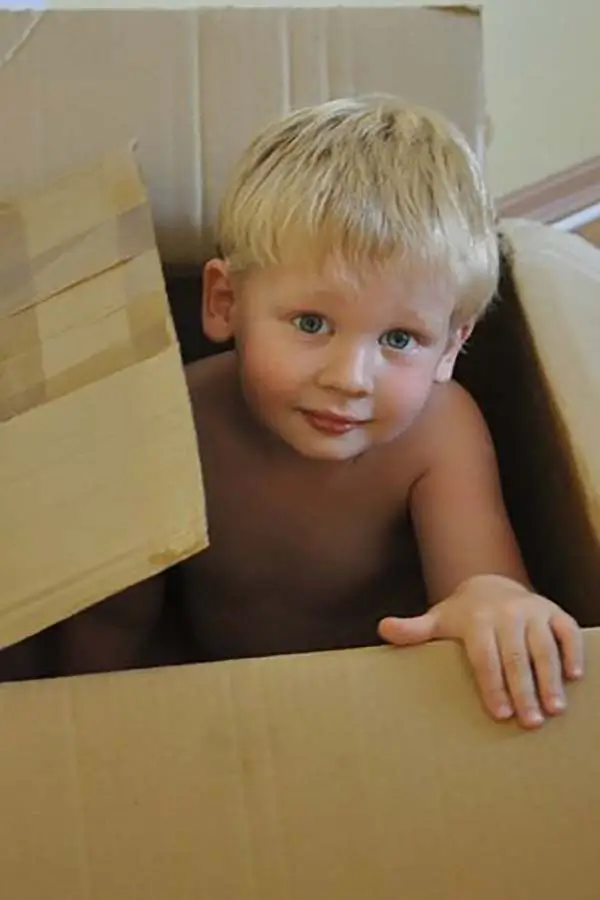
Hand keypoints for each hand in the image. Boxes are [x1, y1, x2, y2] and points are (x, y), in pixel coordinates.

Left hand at [378, 574, 583, 728]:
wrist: (490, 586)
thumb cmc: (462, 616)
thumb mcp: (437, 621)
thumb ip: (413, 630)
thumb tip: (383, 629)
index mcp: (477, 620)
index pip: (485, 656)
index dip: (492, 685)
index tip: (500, 714)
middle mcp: (507, 614)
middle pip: (516, 655)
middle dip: (524, 690)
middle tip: (531, 722)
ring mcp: (533, 612)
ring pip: (544, 647)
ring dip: (551, 678)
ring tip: (554, 709)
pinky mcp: (554, 613)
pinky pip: (567, 632)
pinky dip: (573, 653)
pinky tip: (575, 677)